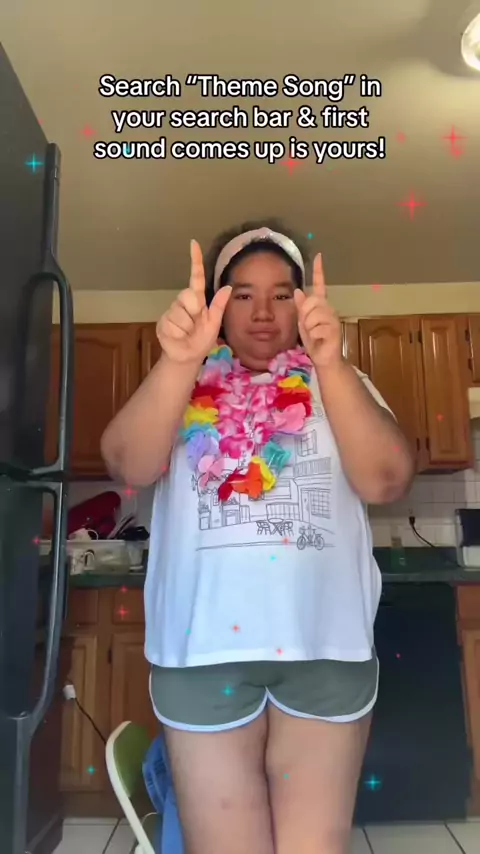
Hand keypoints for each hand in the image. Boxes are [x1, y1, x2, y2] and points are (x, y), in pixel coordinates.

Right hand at [156, 240, 231, 365]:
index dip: (195, 260)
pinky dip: (180, 333)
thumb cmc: (201, 339)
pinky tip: (179, 336)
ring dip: (188, 327)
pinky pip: (174, 324)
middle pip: (189, 296)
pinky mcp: (163, 322)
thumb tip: (228, 287)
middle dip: (194, 311)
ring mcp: (171, 311)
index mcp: (197, 300)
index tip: (193, 243)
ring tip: (187, 333)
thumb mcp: (214, 323)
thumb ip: (219, 306)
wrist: (187, 357)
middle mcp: (182, 301)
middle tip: (196, 324)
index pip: (196, 277)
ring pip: (181, 313)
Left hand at [293, 253, 342, 369]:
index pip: (320, 285)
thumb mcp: (303, 323)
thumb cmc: (315, 340)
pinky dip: (314, 336)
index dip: (319, 271)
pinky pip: (317, 328)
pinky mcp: (335, 329)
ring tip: (315, 335)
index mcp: (321, 305)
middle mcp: (329, 308)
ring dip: (309, 327)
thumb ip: (301, 308)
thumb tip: (298, 291)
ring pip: (314, 315)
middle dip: (305, 315)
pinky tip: (320, 340)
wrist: (324, 358)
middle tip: (309, 327)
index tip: (318, 256)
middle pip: (312, 301)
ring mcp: (333, 318)